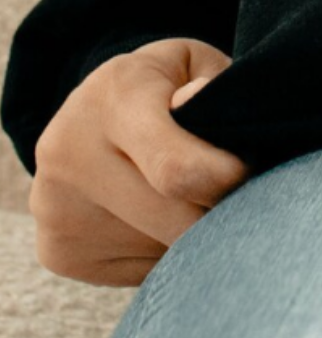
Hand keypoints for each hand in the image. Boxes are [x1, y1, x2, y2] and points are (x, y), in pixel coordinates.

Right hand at [28, 36, 252, 286]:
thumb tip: (201, 105)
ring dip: (193, 237)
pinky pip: (138, 273)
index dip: (225, 182)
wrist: (89, 113)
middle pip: (173, 222)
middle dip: (219, 215)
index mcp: (116, 99)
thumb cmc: (163, 85)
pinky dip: (163, 252)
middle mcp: (73, 155)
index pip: (175, 167)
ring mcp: (57, 210)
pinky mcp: (59, 251)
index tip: (248, 176)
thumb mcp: (194, 64)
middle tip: (240, 194)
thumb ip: (213, 89)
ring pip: (159, 251)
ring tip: (191, 195)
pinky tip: (157, 215)